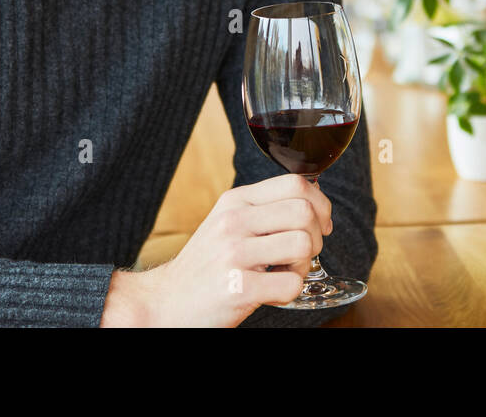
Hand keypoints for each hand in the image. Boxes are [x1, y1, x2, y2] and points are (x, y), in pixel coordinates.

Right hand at [99, 174, 331, 326]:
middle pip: (305, 212)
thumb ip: (263, 209)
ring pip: (303, 245)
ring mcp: (234, 254)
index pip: (295, 183)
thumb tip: (314, 198)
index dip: (320, 204)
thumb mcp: (227, 223)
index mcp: (235, 202)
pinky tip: (273, 291)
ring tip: (285, 273)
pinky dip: (291, 291)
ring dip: (304, 265)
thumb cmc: (205, 266)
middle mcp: (234, 222)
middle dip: (316, 237)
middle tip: (303, 254)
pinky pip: (291, 284)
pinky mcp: (238, 288)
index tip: (320, 224)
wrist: (165, 302)